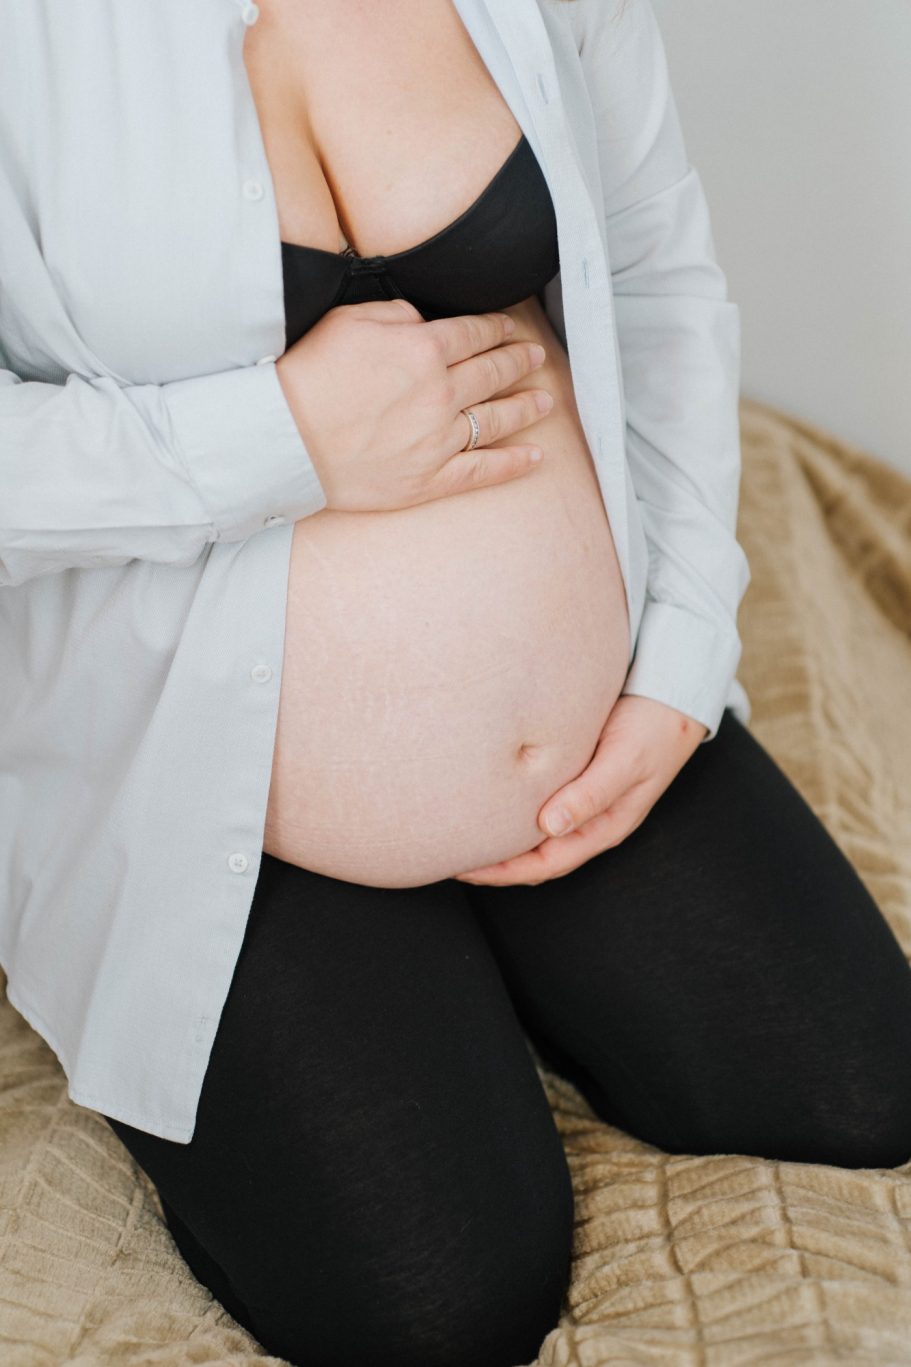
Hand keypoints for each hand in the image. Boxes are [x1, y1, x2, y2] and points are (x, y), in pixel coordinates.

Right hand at [275, 300, 551, 513]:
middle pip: (493, 373)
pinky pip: (483, 472)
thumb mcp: (350, 320)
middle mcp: (440, 394)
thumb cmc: (310, 375)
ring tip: (545, 401)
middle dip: (519, 361)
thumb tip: (425, 321)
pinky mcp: (430, 479)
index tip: (510, 328)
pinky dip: (513, 464)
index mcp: (424, 349)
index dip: (497, 329)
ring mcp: (439, 440)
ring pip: (496, 420)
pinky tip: (536, 457)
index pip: (474, 334)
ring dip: (525, 408)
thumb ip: (397, 314)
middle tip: (537, 358)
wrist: (285, 437)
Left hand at [452, 695, 707, 885]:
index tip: (464, 868)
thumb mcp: (625, 761)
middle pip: (532, 855)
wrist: (674, 694)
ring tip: (459, 830)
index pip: (543, 864)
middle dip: (492, 861)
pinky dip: (509, 807)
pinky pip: (535, 801)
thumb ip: (591, 794)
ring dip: (499, 836)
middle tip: (447, 854)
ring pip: (531, 831)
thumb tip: (549, 827)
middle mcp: (588, 819)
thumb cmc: (654, 729)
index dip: (502, 872)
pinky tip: (486, 795)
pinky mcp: (573, 775)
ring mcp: (580, 799)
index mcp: (603, 827)